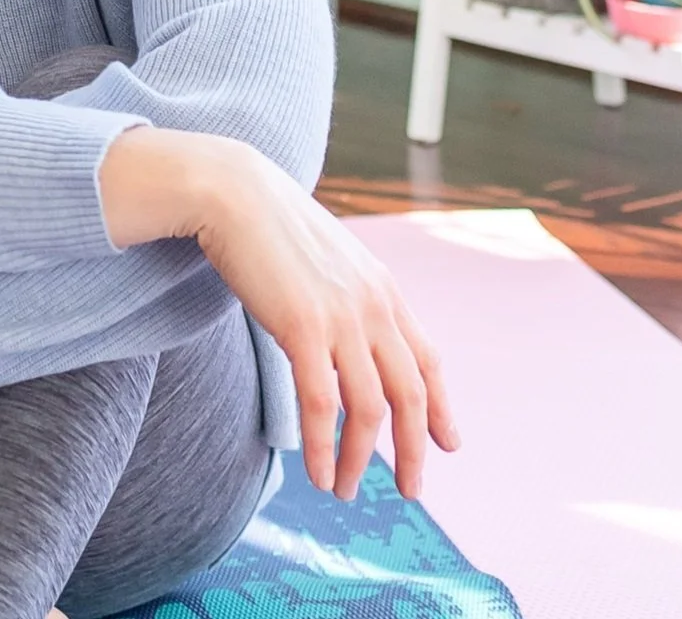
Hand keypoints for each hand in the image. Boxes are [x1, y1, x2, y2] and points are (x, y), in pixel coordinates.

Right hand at [100, 129, 460, 500]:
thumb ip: (348, 293)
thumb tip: (348, 328)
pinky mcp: (303, 327)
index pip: (426, 359)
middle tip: (410, 488)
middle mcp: (374, 306)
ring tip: (343, 489)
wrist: (233, 191)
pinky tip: (316, 473)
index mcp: (383, 289)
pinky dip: (323, 445)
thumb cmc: (270, 224)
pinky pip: (322, 403)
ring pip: (368, 408)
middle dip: (414, 449)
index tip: (448, 442)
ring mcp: (342, 317)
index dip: (441, 406)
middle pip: (410, 394)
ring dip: (358, 458)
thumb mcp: (328, 259)